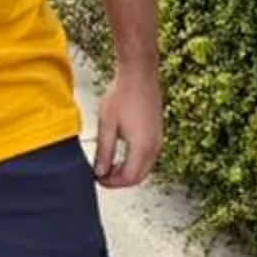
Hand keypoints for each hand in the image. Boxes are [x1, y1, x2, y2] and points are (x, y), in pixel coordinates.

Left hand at [94, 69, 161, 187]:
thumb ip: (104, 151)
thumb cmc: (122, 94)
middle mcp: (154, 146)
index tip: (98, 179)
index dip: (112, 182)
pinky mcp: (157, 133)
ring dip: (127, 171)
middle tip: (102, 175)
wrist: (139, 74)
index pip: (129, 178)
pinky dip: (134, 161)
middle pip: (139, 176)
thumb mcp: (107, 124)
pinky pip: (148, 156)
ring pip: (144, 167)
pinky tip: (120, 153)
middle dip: (119, 180)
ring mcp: (158, 139)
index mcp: (142, 147)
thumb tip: (100, 171)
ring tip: (108, 165)